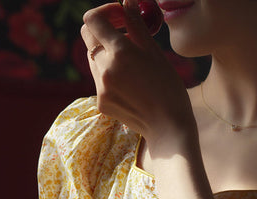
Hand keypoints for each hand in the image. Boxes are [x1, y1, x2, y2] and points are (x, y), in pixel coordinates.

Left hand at [81, 0, 195, 148]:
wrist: (168, 127)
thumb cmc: (168, 88)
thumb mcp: (155, 52)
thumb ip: (137, 26)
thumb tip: (127, 3)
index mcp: (119, 52)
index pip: (92, 20)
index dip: (105, 12)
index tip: (121, 16)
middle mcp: (104, 69)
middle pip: (88, 37)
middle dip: (103, 30)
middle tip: (124, 32)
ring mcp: (100, 88)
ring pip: (93, 59)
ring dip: (107, 53)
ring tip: (132, 63)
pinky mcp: (101, 103)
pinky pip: (99, 80)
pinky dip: (110, 74)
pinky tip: (130, 84)